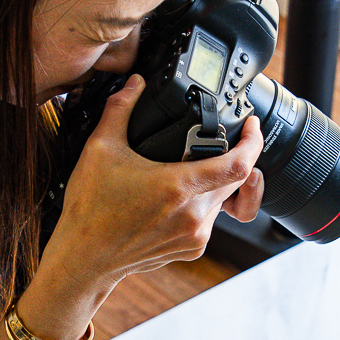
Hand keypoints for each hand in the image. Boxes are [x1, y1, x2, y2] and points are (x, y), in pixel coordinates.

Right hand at [42, 74, 263, 291]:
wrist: (85, 256)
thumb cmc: (91, 209)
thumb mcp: (100, 149)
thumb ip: (120, 109)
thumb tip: (134, 83)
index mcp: (179, 186)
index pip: (239, 164)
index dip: (253, 142)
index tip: (251, 127)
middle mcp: (194, 215)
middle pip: (234, 180)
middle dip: (230, 158)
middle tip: (213, 144)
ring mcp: (195, 235)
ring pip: (222, 200)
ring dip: (213, 183)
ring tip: (185, 173)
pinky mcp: (192, 249)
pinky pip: (209, 221)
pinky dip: (200, 206)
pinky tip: (176, 200)